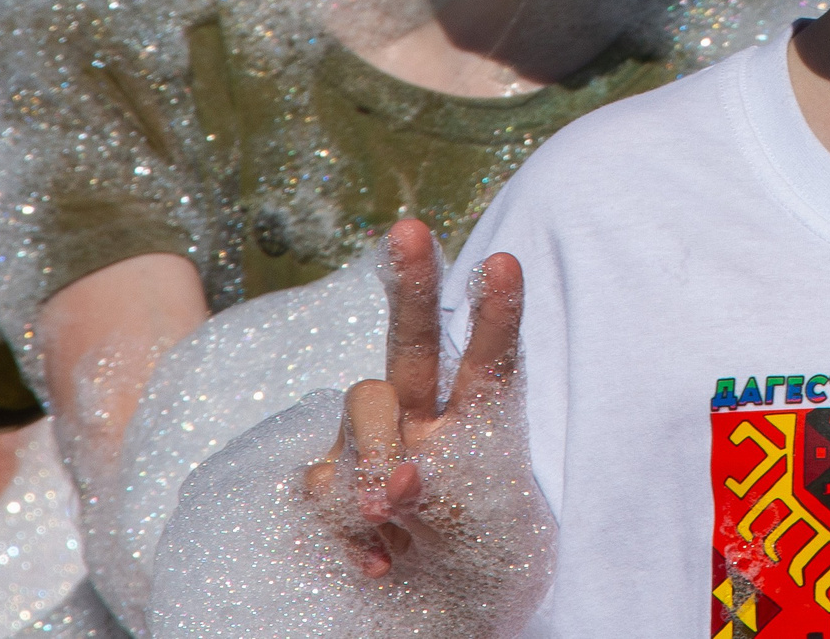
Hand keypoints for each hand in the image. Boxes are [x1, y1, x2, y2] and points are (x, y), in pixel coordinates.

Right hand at [299, 220, 553, 635]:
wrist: (446, 615)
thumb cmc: (476, 559)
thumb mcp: (472, 526)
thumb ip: (435, 492)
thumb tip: (389, 481)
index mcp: (474, 422)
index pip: (488, 361)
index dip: (495, 314)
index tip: (505, 262)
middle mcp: (421, 420)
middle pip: (412, 343)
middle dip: (413, 284)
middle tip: (412, 229)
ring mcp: (373, 449)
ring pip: (361, 407)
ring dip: (374, 454)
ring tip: (396, 515)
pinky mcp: (332, 486)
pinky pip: (324, 480)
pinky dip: (349, 520)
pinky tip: (381, 559)